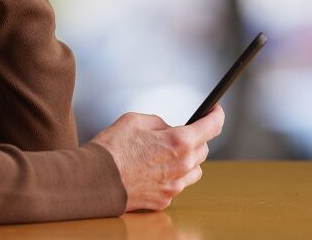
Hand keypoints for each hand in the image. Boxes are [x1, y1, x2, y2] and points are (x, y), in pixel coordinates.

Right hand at [88, 104, 224, 210]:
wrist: (95, 179)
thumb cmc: (111, 148)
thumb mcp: (135, 120)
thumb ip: (159, 123)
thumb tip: (167, 129)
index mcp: (179, 142)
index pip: (212, 126)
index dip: (216, 115)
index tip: (215, 111)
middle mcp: (182, 165)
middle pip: (204, 150)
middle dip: (196, 139)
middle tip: (181, 133)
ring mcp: (174, 185)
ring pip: (195, 171)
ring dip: (188, 160)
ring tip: (167, 154)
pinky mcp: (164, 199)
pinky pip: (177, 185)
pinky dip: (172, 176)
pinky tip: (154, 171)